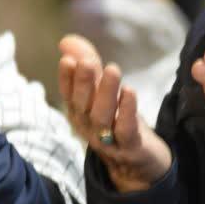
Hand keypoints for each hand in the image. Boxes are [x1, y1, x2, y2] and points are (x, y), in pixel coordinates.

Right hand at [58, 34, 172, 191]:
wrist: (138, 162)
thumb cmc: (116, 120)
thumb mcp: (101, 91)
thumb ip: (86, 64)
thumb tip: (65, 41)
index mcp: (78, 113)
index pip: (68, 94)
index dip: (67, 78)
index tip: (68, 60)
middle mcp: (88, 127)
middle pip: (82, 105)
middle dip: (83, 82)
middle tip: (86, 61)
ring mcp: (107, 140)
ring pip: (102, 117)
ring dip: (106, 92)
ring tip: (112, 69)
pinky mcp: (129, 147)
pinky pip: (125, 130)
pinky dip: (126, 111)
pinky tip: (129, 92)